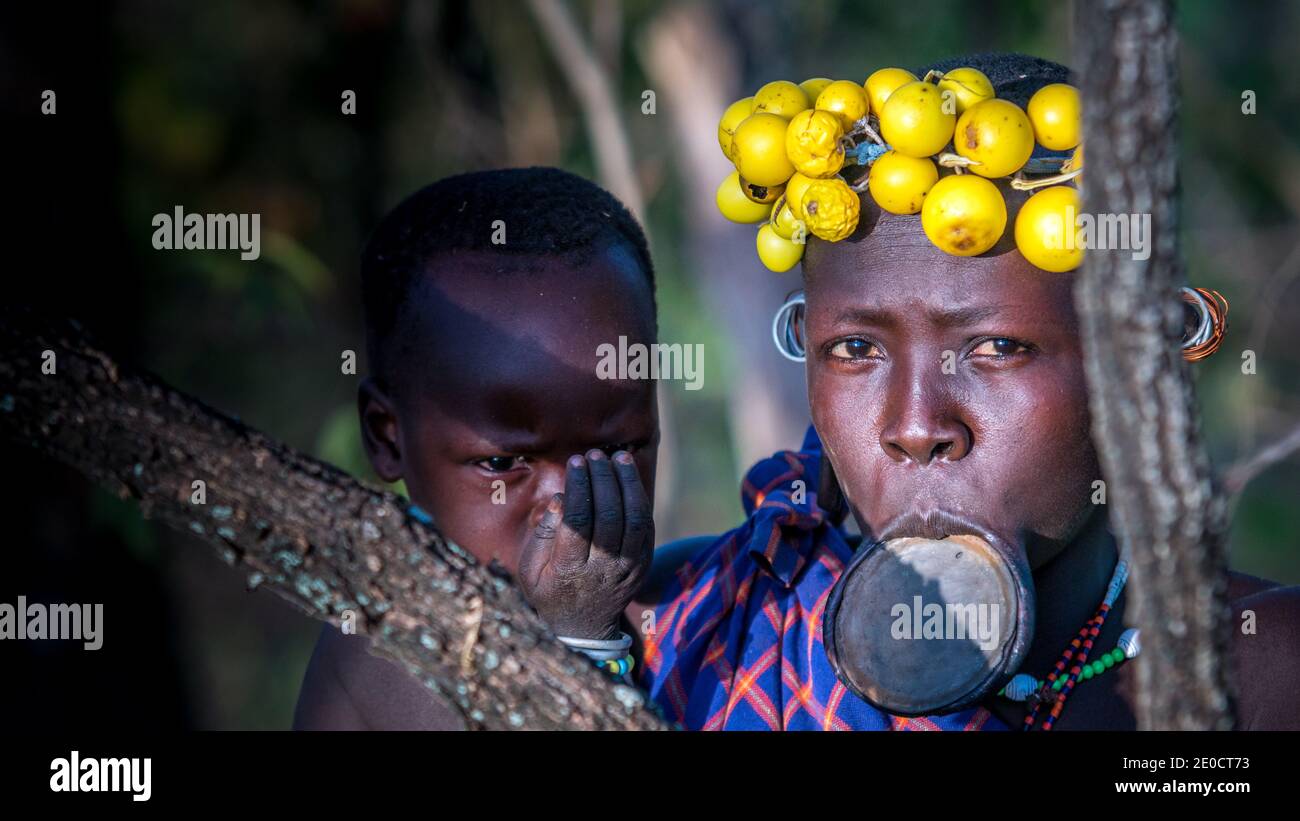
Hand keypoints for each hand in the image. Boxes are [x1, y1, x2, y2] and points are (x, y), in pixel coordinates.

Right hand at [518, 449, 653, 639]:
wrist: (584, 626)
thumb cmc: (550, 590)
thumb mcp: (530, 571)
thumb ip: (542, 535)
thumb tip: (559, 499)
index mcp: (570, 570)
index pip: (579, 522)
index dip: (579, 487)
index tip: (576, 462)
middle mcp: (603, 569)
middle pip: (610, 517)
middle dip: (604, 479)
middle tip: (595, 455)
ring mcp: (627, 568)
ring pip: (634, 519)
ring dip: (628, 483)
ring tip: (618, 457)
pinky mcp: (643, 564)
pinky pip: (646, 526)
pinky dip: (639, 497)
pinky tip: (629, 476)